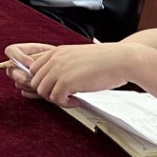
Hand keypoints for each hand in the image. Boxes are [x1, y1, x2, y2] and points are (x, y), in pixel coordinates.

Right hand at [0, 42, 58, 98]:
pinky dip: (33, 93)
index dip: (17, 57)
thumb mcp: (53, 53)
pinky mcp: (30, 88)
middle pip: (11, 71)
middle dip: (21, 76)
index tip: (30, 63)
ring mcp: (25, 77)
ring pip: (18, 83)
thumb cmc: (63, 58)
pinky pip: (25, 92)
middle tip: (32, 79)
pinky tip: (41, 92)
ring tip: (42, 85)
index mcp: (25, 52)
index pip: (11, 51)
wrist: (71, 69)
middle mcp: (21, 65)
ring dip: (28, 85)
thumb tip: (30, 65)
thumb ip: (40, 57)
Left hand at [19, 41, 150, 106]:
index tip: (56, 87)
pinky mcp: (67, 82)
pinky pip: (55, 99)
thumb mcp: (78, 56)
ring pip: (42, 91)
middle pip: (36, 81)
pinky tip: (77, 101)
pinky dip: (64, 104)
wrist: (121, 60)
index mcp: (56, 52)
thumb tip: (56, 79)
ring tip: (70, 98)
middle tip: (63, 95)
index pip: (34, 69)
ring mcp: (59, 70)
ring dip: (55, 98)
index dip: (43, 81)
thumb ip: (64, 64)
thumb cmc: (105, 60)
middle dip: (48, 91)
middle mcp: (55, 59)